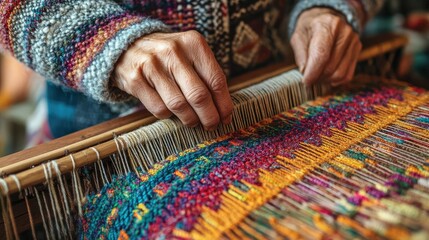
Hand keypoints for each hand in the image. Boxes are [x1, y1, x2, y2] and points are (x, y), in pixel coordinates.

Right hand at [113, 31, 233, 129]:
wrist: (128, 46)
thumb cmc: (168, 56)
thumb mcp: (190, 54)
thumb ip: (207, 75)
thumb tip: (223, 109)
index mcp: (193, 43)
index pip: (216, 80)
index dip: (224, 104)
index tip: (226, 117)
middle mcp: (173, 51)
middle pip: (199, 95)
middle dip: (209, 117)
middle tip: (212, 125)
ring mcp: (152, 65)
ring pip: (179, 105)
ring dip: (190, 119)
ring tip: (194, 121)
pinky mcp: (135, 79)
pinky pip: (159, 109)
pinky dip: (169, 116)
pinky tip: (172, 112)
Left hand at [290, 8, 361, 85]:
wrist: (325, 19)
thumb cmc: (309, 29)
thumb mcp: (298, 37)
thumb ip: (301, 55)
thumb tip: (306, 72)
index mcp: (327, 25)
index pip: (322, 54)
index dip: (313, 72)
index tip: (306, 81)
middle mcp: (344, 32)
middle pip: (331, 67)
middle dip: (317, 77)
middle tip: (309, 78)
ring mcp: (353, 41)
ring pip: (340, 73)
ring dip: (326, 80)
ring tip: (317, 76)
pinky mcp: (357, 50)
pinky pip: (347, 74)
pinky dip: (336, 80)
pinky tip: (327, 76)